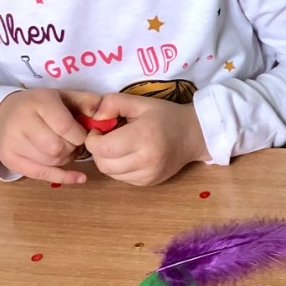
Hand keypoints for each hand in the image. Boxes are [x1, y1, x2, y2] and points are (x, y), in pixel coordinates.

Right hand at [0, 88, 101, 183]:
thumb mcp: (64, 96)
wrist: (3, 114)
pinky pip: (41, 175)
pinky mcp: (10, 159)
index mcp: (38, 102)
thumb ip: (88, 103)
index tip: (84, 135)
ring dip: (66, 159)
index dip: (80, 136)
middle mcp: (21, 122)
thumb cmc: (42, 106)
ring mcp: (12, 142)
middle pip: (57, 147)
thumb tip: (107, 116)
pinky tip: (79, 177)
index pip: (64, 127)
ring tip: (65, 149)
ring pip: (51, 161)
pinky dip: (63, 177)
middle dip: (72, 148)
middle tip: (73, 143)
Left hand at [84, 92, 208, 185]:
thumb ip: (113, 103)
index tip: (99, 130)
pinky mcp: (149, 182)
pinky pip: (122, 178)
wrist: (193, 135)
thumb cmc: (165, 116)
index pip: (103, 148)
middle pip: (103, 164)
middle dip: (98, 151)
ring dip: (107, 160)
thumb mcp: (140, 102)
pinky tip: (128, 156)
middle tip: (106, 138)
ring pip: (110, 174)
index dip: (93, 140)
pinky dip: (118, 168)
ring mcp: (149, 174)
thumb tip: (95, 118)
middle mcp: (147, 160)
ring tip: (118, 146)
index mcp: (144, 136)